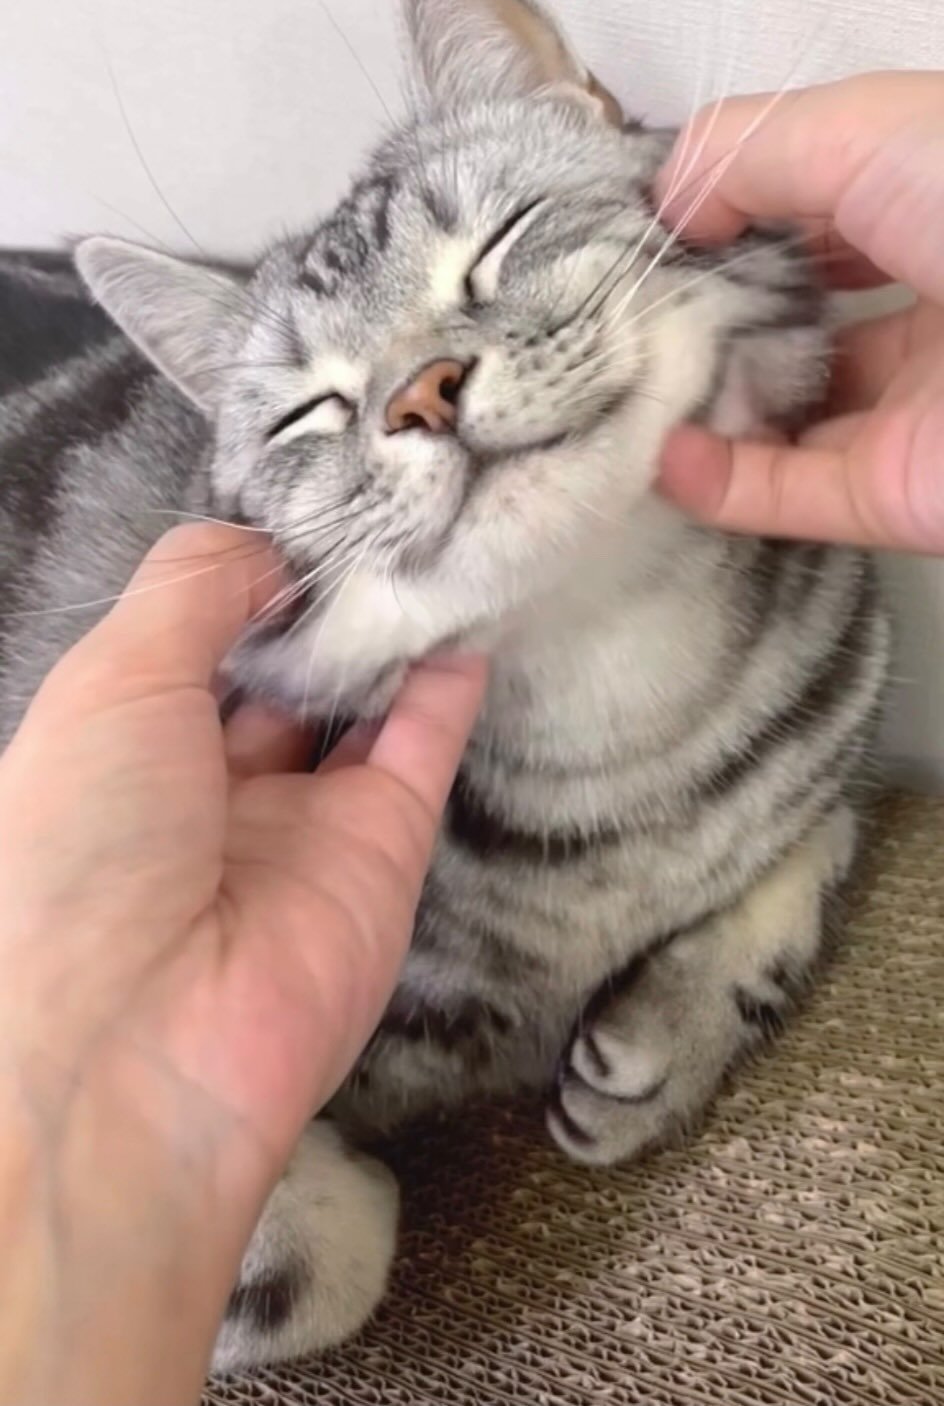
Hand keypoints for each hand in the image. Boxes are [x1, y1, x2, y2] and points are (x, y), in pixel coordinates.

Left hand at [0, 524, 485, 1405]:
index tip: (299, 499)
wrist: (142, 1048)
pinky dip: (446, 682)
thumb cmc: (84, 846)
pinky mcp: (382, 850)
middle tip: (380, 502)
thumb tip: (270, 549)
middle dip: (319, 594)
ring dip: (387, 627)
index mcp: (119, 744)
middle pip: (277, 666)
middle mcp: (206, 783)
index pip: (190, 636)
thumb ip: (194, 589)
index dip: (241, 572)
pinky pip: (420, 747)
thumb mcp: (110, 681)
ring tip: (430, 534)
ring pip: (356, 700)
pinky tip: (465, 609)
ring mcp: (300, 819)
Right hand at [653, 71, 943, 551]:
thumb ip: (744, 152)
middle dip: (703, 310)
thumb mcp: (860, 126)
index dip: (724, 211)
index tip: (641, 228)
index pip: (808, 208)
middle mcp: (924, 300)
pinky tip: (661, 455)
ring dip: (700, 402)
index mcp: (931, 202)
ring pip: (785, 411)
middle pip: (792, 312)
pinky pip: (790, 493)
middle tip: (614, 312)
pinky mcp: (895, 492)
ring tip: (618, 384)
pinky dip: (719, 483)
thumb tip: (668, 212)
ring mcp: (911, 404)